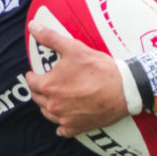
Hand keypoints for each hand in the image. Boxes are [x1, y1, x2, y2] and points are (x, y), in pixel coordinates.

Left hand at [24, 22, 129, 137]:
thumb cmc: (99, 68)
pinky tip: (66, 117)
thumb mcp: (74, 48)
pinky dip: (61, 123)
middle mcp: (52, 105)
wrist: (125, 89)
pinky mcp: (77, 128)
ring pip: (47, 114)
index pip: (31, 81)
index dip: (33, 75)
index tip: (36, 72)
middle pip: (37, 98)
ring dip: (48, 105)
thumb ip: (50, 37)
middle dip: (39, 89)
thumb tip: (33, 26)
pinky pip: (62, 129)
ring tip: (54, 97)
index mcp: (48, 85)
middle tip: (46, 83)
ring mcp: (64, 119)